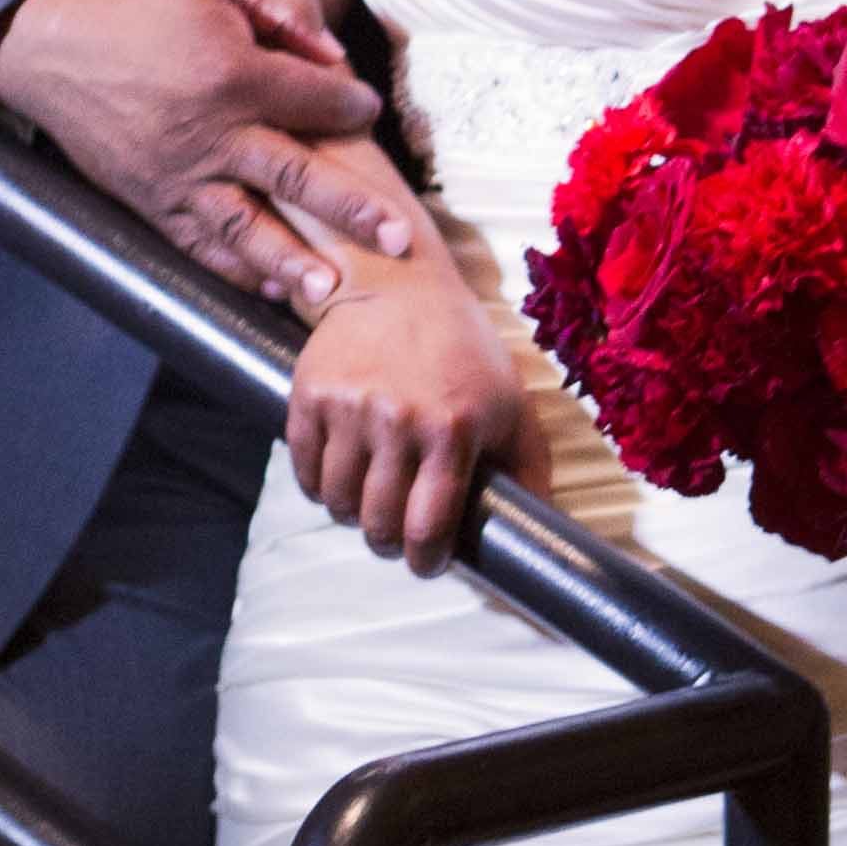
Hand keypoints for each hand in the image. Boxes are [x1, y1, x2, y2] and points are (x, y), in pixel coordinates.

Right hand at [0, 0, 411, 312]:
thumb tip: (334, 53)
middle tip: (399, 238)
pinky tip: (271, 289)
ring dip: (293, 260)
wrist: (49, 43)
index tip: (367, 107)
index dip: (352, 103)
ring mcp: (179, 174)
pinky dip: (235, 270)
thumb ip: (284, 1)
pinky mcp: (151, 200)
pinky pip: (198, 244)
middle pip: (297, 178)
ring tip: (333, 288)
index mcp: (230, 72)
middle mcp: (209, 133)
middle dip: (354, 209)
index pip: (315, 100)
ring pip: (247, 227)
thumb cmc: (140, 3)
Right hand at [286, 265, 547, 573]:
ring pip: (338, 502)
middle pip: (378, 523)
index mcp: (452, 429)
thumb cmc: (465, 351)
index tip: (425, 561)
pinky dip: (319, 485)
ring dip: (352, 514)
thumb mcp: (511, 406)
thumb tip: (541, 534)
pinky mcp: (311, 393)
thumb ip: (529, 472)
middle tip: (395, 533)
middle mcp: (398, 420)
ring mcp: (350, 407)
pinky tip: (340, 474)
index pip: (427, 527)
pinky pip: (304, 470)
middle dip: (388, 542)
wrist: (402, 284)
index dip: (425, 560)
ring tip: (368, 500)